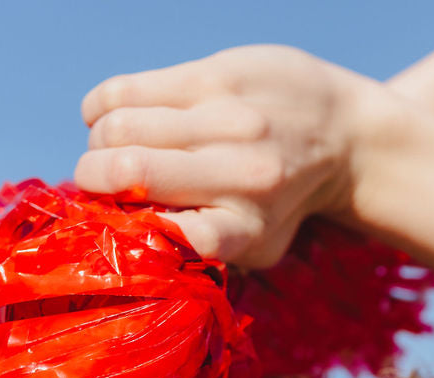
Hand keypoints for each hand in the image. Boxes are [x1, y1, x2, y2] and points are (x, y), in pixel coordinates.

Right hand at [76, 45, 384, 266]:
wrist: (342, 135)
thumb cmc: (284, 201)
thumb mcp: (259, 243)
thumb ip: (209, 247)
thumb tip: (142, 237)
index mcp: (247, 227)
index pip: (185, 235)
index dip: (137, 230)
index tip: (127, 225)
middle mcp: (240, 173)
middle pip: (128, 171)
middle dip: (91, 179)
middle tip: (92, 184)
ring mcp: (228, 118)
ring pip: (119, 127)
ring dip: (96, 144)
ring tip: (106, 152)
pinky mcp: (215, 74)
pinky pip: (126, 90)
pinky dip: (101, 108)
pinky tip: (105, 118)